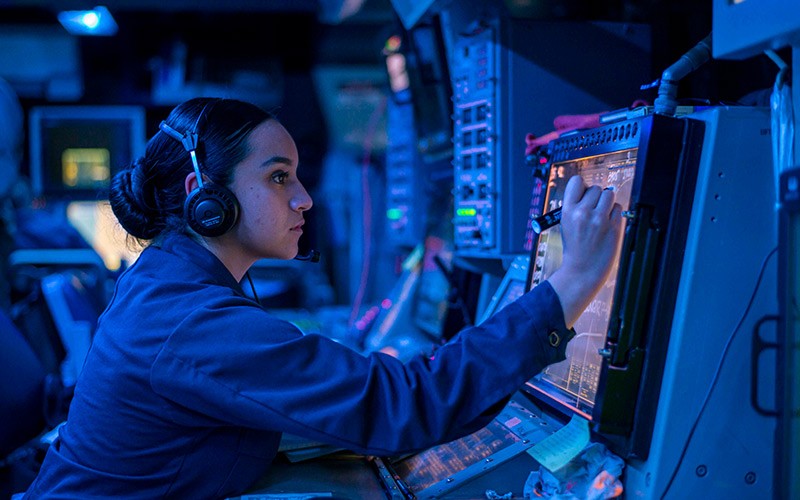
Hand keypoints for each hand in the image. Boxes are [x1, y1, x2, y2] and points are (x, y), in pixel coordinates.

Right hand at [547, 175, 624, 327]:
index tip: (584, 194)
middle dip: (596, 197)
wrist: (582, 271)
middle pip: (596, 188)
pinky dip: (615, 214)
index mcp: (567, 211)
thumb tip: (589, 190)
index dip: (582, 186)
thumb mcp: (565, 224)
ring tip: (602, 215)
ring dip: (607, 203)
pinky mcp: (613, 227)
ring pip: (609, 195)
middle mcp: (583, 212)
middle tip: (593, 211)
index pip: (577, 181)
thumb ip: (575, 207)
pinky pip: (618, 208)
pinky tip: (608, 224)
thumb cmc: (574, 248)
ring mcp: (599, 219)